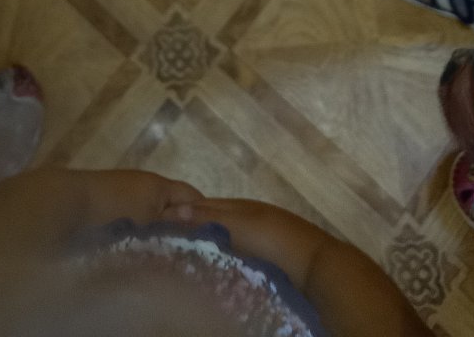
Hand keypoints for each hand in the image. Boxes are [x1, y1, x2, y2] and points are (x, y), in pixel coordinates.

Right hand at [169, 197, 327, 288]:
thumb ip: (209, 217)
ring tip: (185, 259)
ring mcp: (259, 238)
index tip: (159, 226)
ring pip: (225, 238)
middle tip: (166, 245)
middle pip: (214, 220)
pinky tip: (214, 268)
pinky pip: (237, 254)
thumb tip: (173, 208)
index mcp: (241, 204)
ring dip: (208, 244)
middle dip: (192, 228)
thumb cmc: (274, 239)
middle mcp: (249, 217)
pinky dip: (223, 257)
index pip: (203, 204)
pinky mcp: (266, 258)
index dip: (181, 212)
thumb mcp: (239, 225)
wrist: (315, 264)